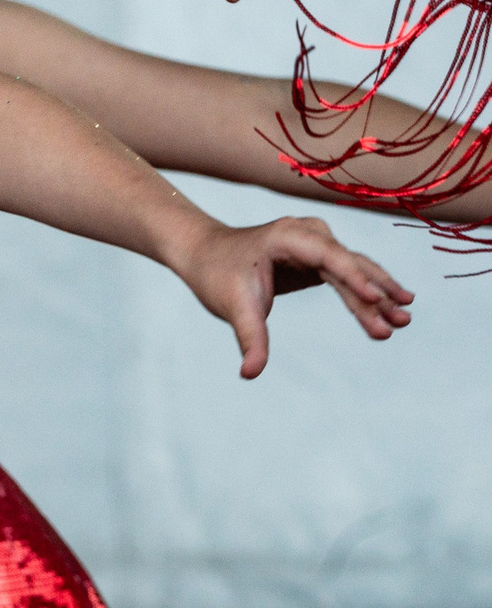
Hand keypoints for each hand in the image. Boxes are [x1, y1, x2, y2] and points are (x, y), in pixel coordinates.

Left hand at [168, 213, 412, 378]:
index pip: (328, 255)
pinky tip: (390, 311)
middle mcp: (306, 234)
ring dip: (379, 296)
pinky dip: (366, 296)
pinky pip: (349, 278)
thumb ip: (249, 338)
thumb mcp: (233, 306)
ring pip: (355, 271)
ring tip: (404, 321)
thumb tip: (250, 373)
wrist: (203, 253)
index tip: (377, 298)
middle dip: (374, 293)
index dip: (354, 277)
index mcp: (286, 236)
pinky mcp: (319, 258)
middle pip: (348, 265)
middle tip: (401, 322)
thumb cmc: (216, 275)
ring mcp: (315, 243)